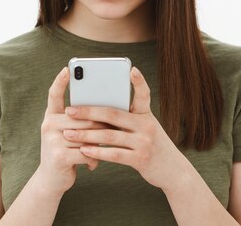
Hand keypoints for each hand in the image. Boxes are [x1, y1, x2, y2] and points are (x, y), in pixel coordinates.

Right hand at [36, 67, 105, 194]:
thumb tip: (106, 111)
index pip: (54, 95)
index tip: (67, 68)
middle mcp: (49, 125)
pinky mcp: (59, 155)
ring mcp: (52, 139)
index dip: (60, 81)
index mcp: (51, 117)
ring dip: (99, 145)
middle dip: (101, 125)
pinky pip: (87, 151)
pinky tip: (93, 165)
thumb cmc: (66, 153)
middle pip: (83, 117)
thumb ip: (80, 123)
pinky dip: (94, 159)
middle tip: (114, 131)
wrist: (51, 180)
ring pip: (87, 135)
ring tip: (103, 151)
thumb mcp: (69, 135)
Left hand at [63, 67, 187, 189]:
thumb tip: (96, 111)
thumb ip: (127, 118)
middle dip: (88, 111)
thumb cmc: (151, 145)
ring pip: (109, 135)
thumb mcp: (144, 127)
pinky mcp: (141, 159)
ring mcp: (145, 142)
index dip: (139, 82)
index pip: (143, 95)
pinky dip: (97, 152)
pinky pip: (114, 154)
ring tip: (68, 133)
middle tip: (69, 110)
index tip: (132, 69)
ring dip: (86, 134)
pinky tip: (83, 150)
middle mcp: (147, 125)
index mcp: (146, 114)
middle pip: (113, 114)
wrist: (173, 171)